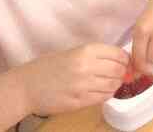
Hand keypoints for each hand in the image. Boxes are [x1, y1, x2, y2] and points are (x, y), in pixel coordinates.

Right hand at [14, 44, 128, 114]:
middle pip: (119, 70)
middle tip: (120, 74)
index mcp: (86, 51)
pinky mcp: (78, 102)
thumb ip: (96, 55)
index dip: (125, 59)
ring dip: (116, 84)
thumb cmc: (49, 66)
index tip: (125, 62)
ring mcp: (83, 86)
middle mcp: (87, 67)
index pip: (118, 54)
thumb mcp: (73, 52)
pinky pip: (102, 98)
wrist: (26, 86)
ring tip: (110, 82)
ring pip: (113, 85)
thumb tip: (121, 60)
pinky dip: (106, 94)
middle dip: (123, 72)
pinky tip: (100, 91)